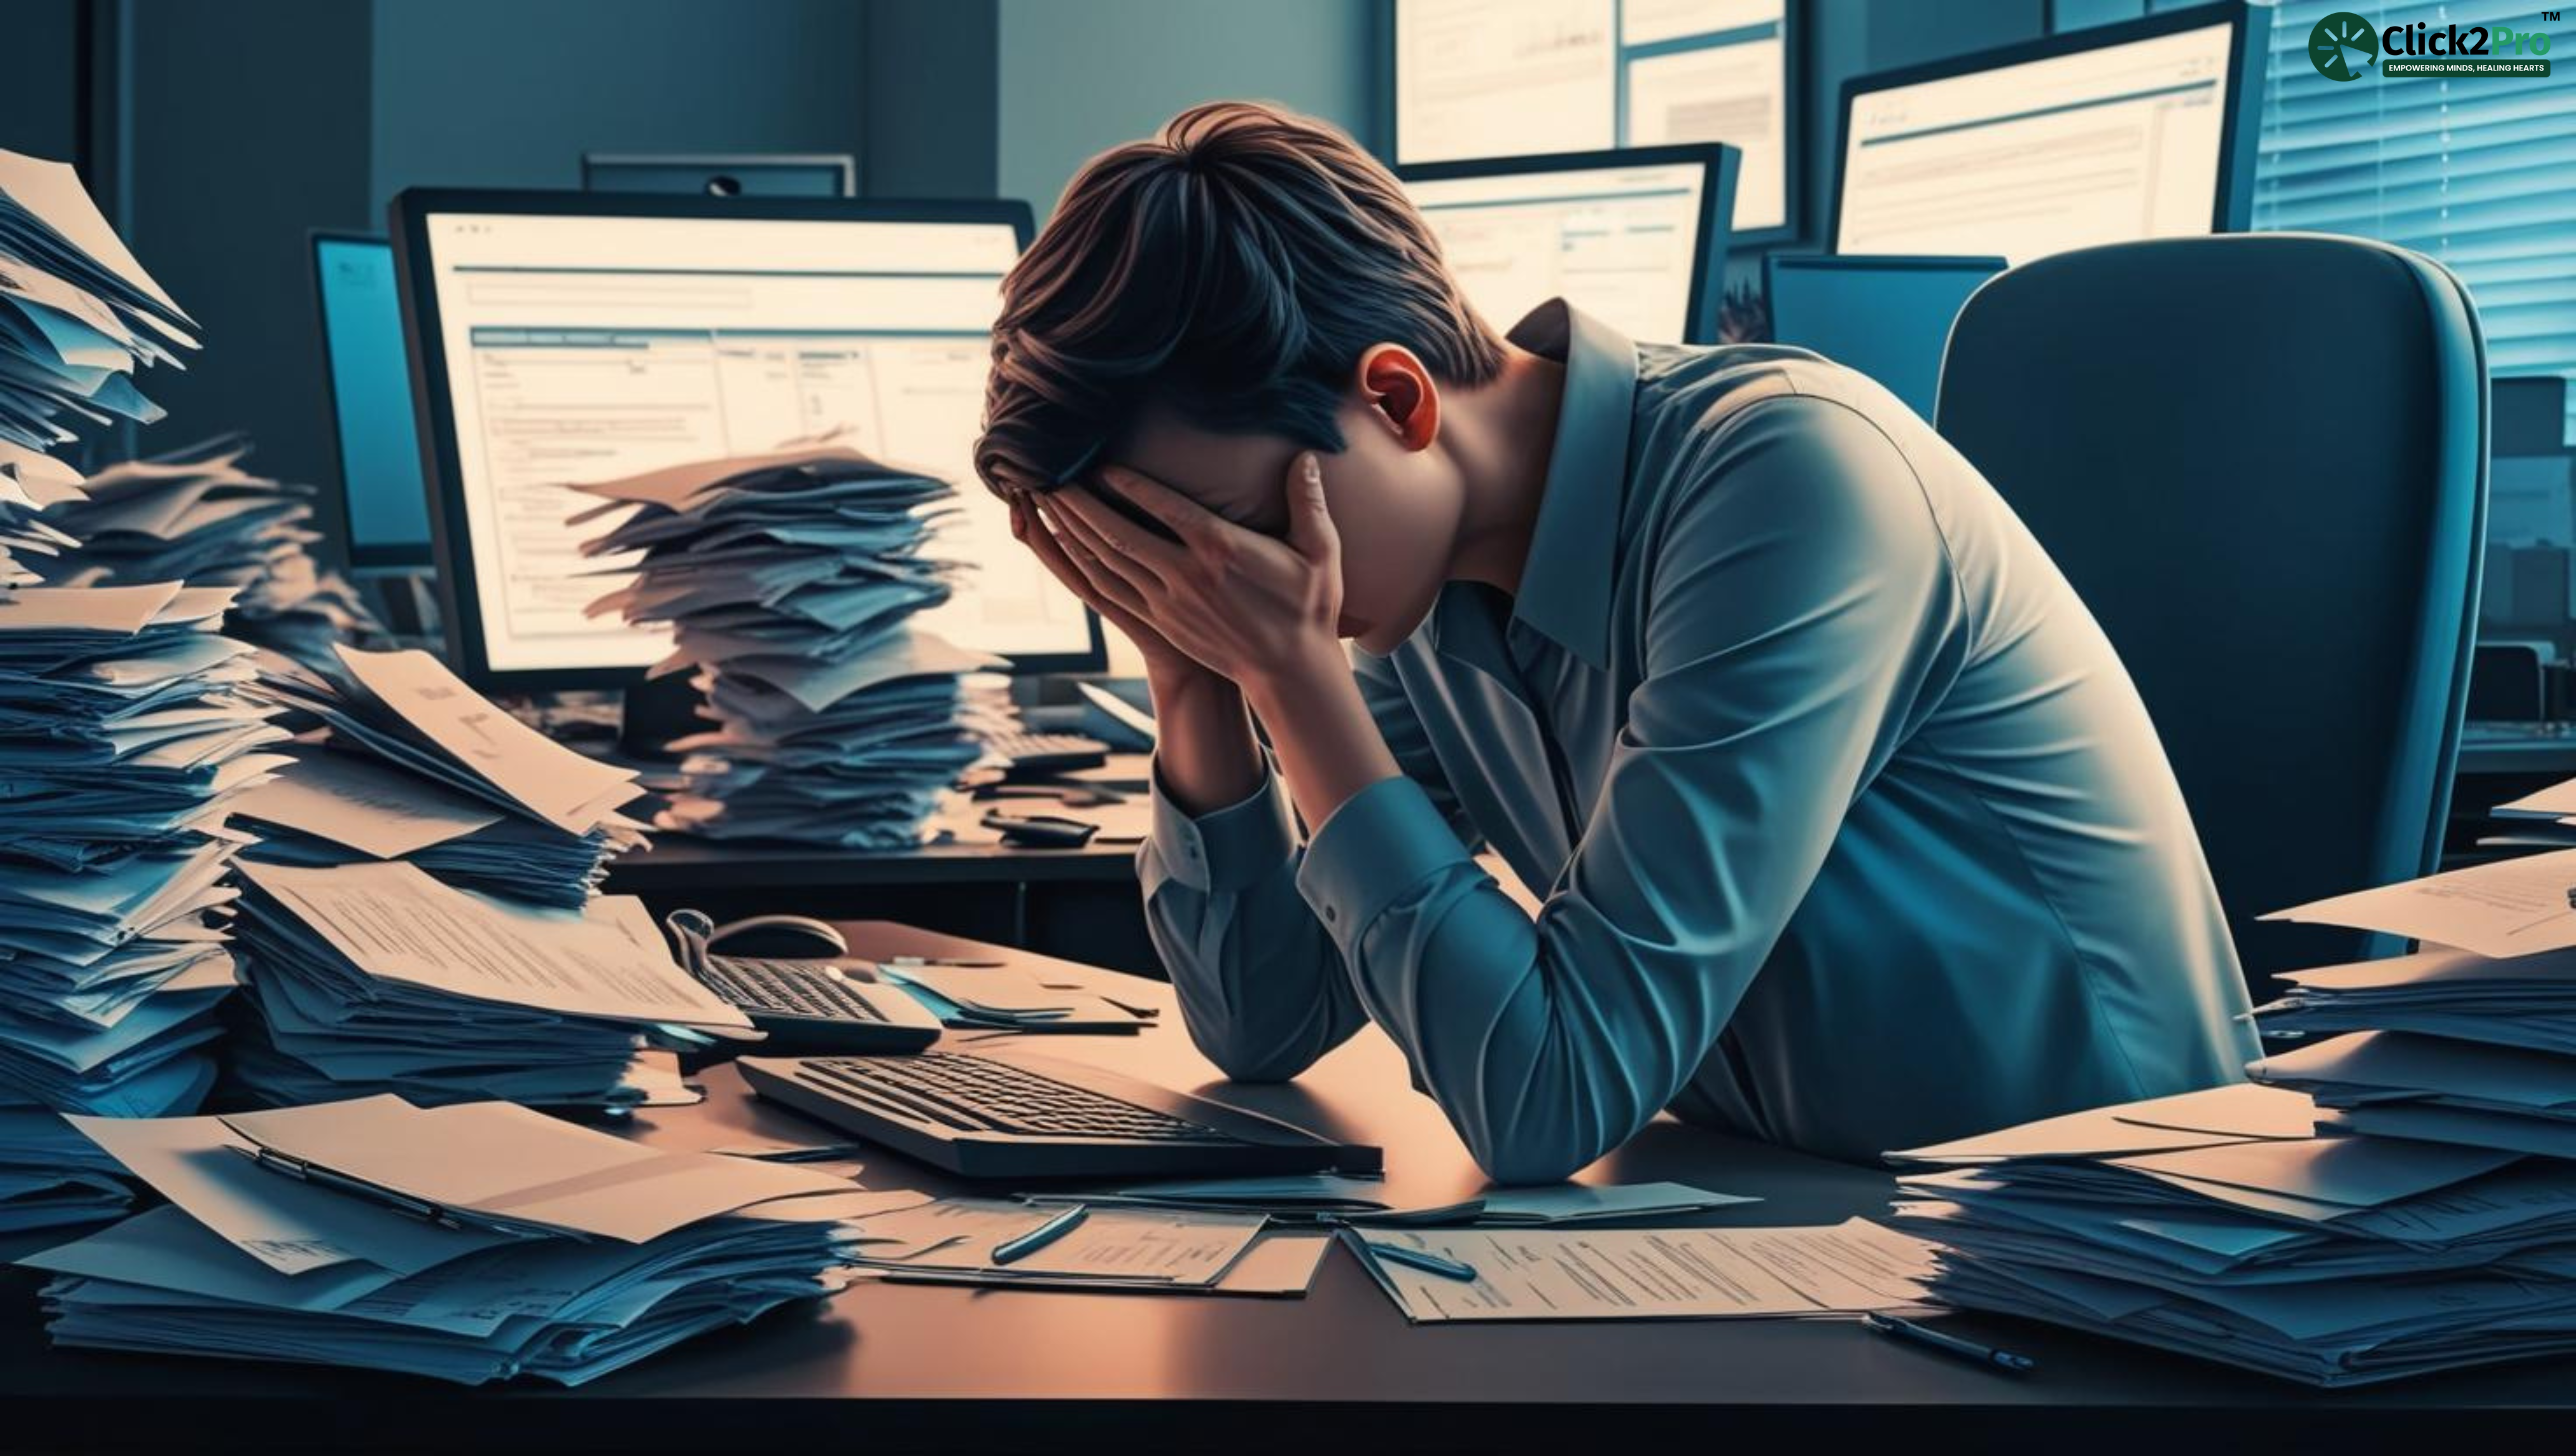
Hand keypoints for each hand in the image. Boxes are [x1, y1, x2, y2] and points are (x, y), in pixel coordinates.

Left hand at [1035, 453, 1346, 696]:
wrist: (1291, 671)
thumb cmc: (1308, 607)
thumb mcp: (1320, 552)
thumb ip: (1309, 502)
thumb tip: (1306, 457)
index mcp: (1221, 550)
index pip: (1165, 509)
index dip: (1130, 485)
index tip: (1103, 464)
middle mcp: (1187, 576)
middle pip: (1120, 534)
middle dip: (1081, 503)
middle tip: (1050, 475)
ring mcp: (1168, 602)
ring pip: (1108, 561)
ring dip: (1073, 529)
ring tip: (1047, 501)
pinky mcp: (1161, 622)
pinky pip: (1110, 589)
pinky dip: (1082, 563)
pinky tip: (1066, 543)